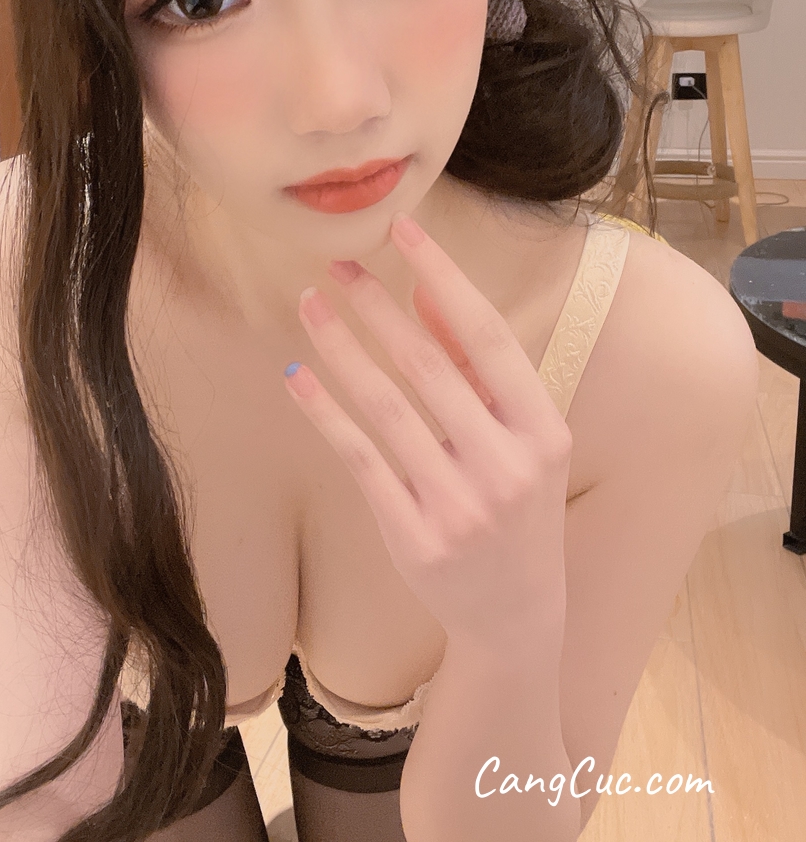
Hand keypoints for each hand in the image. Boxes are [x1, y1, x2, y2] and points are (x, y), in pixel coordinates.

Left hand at [282, 211, 572, 648]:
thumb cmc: (518, 505)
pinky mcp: (412, 535)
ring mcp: (458, 505)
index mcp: (544, 430)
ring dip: (341, 347)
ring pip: (384, 407)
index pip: (488, 336)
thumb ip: (478, 367)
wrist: (517, 612)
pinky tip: (296, 375)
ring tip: (309, 305)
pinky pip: (358, 458)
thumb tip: (431, 289)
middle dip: (377, 306)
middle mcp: (506, 466)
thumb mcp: (520, 436)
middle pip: (428, 366)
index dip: (445, 276)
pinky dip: (324, 411)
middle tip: (337, 264)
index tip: (405, 229)